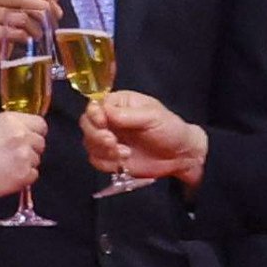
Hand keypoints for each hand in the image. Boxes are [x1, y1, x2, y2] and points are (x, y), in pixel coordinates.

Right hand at [0, 112, 47, 196]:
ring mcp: (26, 156)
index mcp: (13, 121)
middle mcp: (22, 136)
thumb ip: (10, 126)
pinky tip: (10, 175)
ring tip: (9, 165)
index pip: (40, 124)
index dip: (35, 131)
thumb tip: (20, 129)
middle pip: (40, 142)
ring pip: (37, 159)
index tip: (31, 136)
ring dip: (27, 163)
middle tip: (16, 153)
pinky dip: (24, 177)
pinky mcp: (25, 174)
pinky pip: (33, 175)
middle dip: (31, 148)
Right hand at [82, 91, 207, 185]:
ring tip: (125, 153)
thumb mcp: (153, 116)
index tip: (102, 122)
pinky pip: (96, 160)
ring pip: (89, 143)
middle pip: (86, 124)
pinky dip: (106, 163)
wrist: (180, 156)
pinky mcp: (110, 158)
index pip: (95, 104)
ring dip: (103, 151)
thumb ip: (128, 114)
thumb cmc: (170, 129)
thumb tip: (105, 111)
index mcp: (119, 103)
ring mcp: (108, 139)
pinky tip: (123, 162)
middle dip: (96, 135)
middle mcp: (110, 119)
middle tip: (112, 142)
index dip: (94, 114)